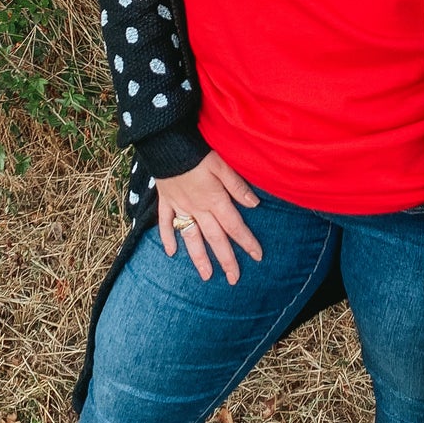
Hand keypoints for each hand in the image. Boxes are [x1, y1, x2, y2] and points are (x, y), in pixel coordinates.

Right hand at [157, 150, 262, 284]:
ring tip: (206, 276)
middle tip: (234, 279)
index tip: (257, 256)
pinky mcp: (165, 201)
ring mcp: (180, 207)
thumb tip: (254, 205)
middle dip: (226, 260)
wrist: (166, 143)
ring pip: (191, 237)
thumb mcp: (222, 165)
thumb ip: (237, 186)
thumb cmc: (197, 151)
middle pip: (215, 238)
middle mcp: (198, 208)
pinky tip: (171, 252)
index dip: (247, 242)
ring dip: (199, 258)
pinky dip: (167, 237)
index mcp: (215, 200)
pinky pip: (166, 223)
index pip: (235, 226)